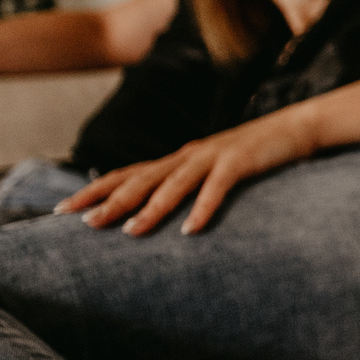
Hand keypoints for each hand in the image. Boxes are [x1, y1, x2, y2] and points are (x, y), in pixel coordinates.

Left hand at [57, 108, 321, 235]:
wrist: (296, 127)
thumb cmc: (255, 154)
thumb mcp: (214, 170)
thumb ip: (189, 186)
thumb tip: (162, 213)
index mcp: (179, 159)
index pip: (127, 174)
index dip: (94, 190)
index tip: (63, 210)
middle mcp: (188, 155)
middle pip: (141, 178)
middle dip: (110, 201)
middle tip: (84, 223)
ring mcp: (214, 156)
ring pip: (173, 184)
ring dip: (151, 208)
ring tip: (130, 232)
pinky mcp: (241, 161)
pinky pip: (218, 187)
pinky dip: (203, 207)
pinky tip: (191, 230)